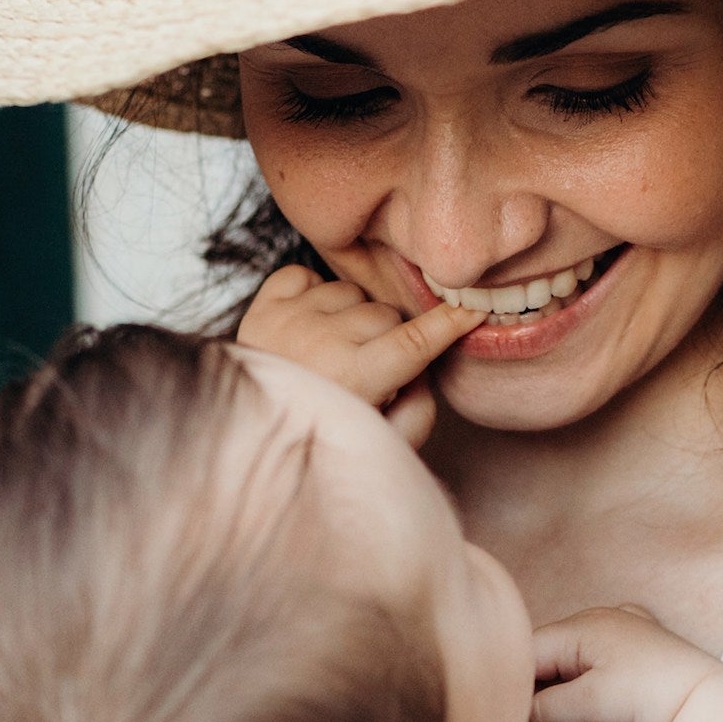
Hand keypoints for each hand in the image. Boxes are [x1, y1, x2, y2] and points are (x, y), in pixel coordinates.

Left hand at [236, 265, 484, 444]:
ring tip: (335, 351)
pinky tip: (309, 326)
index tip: (472, 307)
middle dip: (389, 336)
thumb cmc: (322, 441)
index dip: (450, 323)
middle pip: (385, 313)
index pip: (415, 341)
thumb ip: (420, 410)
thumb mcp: (384, 446)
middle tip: (373, 368)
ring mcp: (288, 319)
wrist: (250, 438)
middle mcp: (319, 341)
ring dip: (351, 315)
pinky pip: (303, 275)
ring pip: (349, 292)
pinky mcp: (261, 307)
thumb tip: (423, 368)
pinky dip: (311, 293)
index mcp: (354, 378)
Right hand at [530, 606, 722, 721]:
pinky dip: (575, 704)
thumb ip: (538, 712)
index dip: (510, 699)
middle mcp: (601, 621)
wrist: (710, 709)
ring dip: (551, 709)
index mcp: (582, 623)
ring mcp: (623, 639)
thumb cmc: (648, 698)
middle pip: (543, 664)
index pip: (524, 656)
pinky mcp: (637, 663)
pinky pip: (590, 678)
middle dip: (530, 706)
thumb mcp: (583, 705)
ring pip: (565, 673)